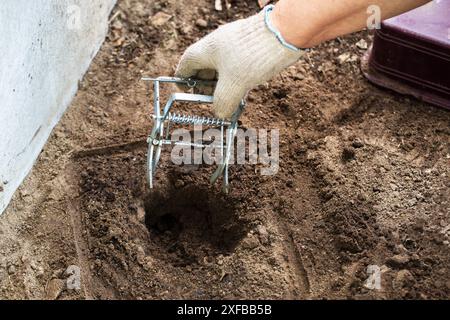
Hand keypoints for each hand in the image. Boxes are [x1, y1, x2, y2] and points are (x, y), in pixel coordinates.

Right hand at [175, 7, 303, 118]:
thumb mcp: (234, 85)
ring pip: (221, 66)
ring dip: (222, 83)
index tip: (184, 92)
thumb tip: (220, 114)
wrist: (286, 32)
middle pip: (203, 66)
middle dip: (205, 85)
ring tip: (228, 98)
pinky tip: (243, 88)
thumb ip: (223, 103)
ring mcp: (234, 44)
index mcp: (206, 50)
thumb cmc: (255, 54)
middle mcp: (218, 44)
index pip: (185, 65)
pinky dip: (235, 78)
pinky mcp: (249, 46)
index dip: (182, 80)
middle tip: (211, 100)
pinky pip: (235, 64)